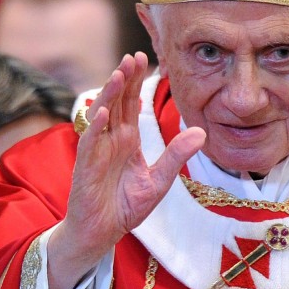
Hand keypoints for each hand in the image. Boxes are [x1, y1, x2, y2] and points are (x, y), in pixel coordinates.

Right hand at [46, 53, 204, 288]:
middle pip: (117, 102)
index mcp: (127, 140)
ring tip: (120, 72)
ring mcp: (97, 153)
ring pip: (102, 116)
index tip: (146, 58)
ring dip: (110, 94)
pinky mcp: (86, 169)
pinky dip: (97, 127)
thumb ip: (176, 155)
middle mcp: (111, 141)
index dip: (137, 82)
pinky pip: (91, 144)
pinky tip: (105, 111)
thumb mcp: (159, 180)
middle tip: (135, 54)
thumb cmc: (125, 206)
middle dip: (125, 78)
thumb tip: (202, 132)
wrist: (102, 234)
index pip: (132, 104)